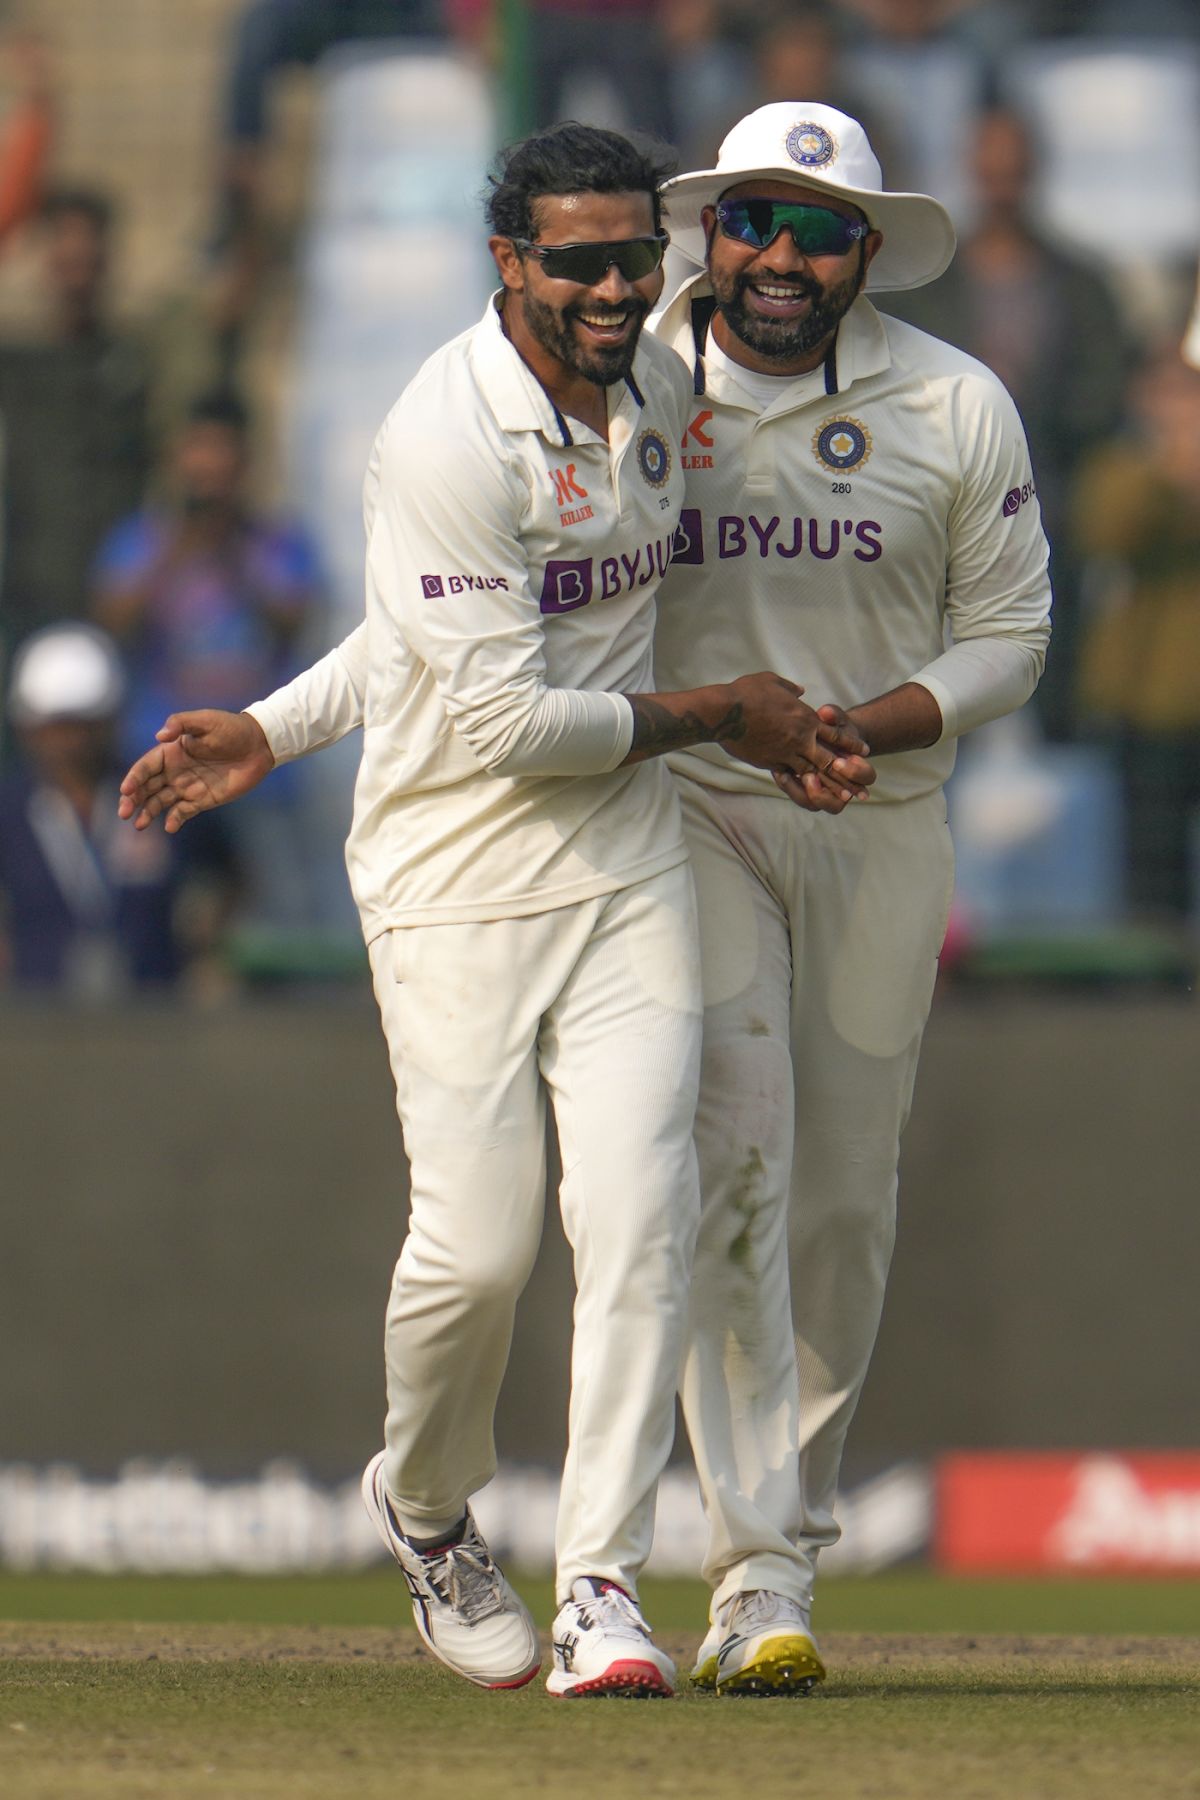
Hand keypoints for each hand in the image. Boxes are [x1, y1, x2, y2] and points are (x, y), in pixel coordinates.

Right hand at [118, 710, 274, 832]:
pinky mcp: (202, 800)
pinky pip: (183, 812)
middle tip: (124, 813)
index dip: (134, 778)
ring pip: (160, 802)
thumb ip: (181, 724)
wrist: (259, 744)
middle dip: (133, 800)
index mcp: (171, 752)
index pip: (145, 767)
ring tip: (138, 825)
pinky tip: (169, 827)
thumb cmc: (231, 728)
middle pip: (147, 787)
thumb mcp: (205, 720)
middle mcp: (175, 770)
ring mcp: (187, 786)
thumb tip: (160, 736)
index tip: (126, 791)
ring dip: (148, 813)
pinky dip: (174, 820)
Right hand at [726, 675, 873, 807]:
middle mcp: (800, 737)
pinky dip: (803, 785)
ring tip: (845, 798)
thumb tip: (799, 690)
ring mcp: (785, 752)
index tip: (865, 752)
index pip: (835, 733)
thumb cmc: (746, 693)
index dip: (851, 743)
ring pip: (813, 772)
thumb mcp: (772, 682)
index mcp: (805, 717)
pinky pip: (790, 775)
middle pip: (830, 758)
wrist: (724, 712)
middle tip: (863, 788)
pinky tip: (813, 793)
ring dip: (830, 786)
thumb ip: (790, 689)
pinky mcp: (770, 762)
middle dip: (848, 774)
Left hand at [772, 701, 875, 811]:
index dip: (854, 772)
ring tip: (786, 776)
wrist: (826, 735)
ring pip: (814, 805)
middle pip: (837, 804)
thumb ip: (834, 715)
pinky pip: (799, 797)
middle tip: (809, 778)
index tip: (840, 761)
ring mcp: (823, 793)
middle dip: (824, 794)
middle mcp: (842, 789)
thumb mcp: (837, 719)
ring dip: (801, 793)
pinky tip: (778, 771)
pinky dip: (789, 786)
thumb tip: (825, 712)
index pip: (865, 778)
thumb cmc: (836, 727)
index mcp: (857, 769)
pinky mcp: (806, 790)